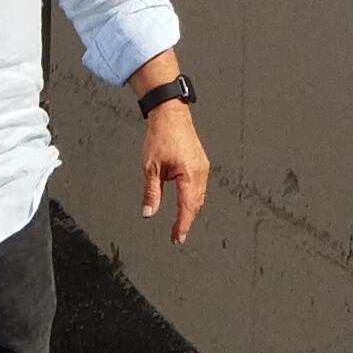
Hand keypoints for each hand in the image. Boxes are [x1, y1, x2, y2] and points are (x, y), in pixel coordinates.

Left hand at [139, 101, 208, 246]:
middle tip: (178, 235)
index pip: (187, 207)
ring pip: (200, 196)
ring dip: (191, 210)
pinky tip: (187, 202)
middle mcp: (200, 171)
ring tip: (181, 223)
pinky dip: (194, 198)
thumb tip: (149, 212)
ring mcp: (203, 166)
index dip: (182, 225)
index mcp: (189, 174)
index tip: (177, 238)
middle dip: (188, 220)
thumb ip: (151, 192)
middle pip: (196, 204)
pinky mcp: (201, 162)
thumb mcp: (151, 167)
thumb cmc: (161, 135)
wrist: (171, 114)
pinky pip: (200, 186)